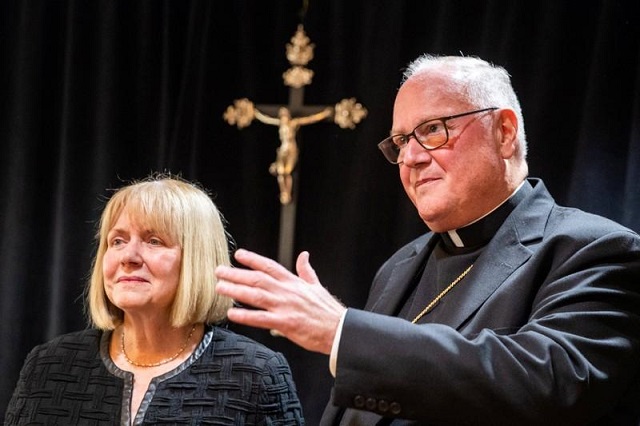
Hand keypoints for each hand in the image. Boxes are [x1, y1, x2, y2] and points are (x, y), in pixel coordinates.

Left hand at [215, 249, 346, 354]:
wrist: (339, 329)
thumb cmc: (328, 310)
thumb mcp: (317, 286)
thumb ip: (306, 270)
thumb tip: (304, 255)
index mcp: (294, 282)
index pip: (270, 266)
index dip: (253, 259)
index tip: (238, 254)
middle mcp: (287, 292)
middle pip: (257, 279)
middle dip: (236, 274)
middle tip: (219, 271)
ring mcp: (285, 307)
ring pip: (256, 296)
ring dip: (236, 290)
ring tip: (220, 287)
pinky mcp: (285, 323)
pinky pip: (261, 319)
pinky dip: (246, 315)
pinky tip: (232, 313)